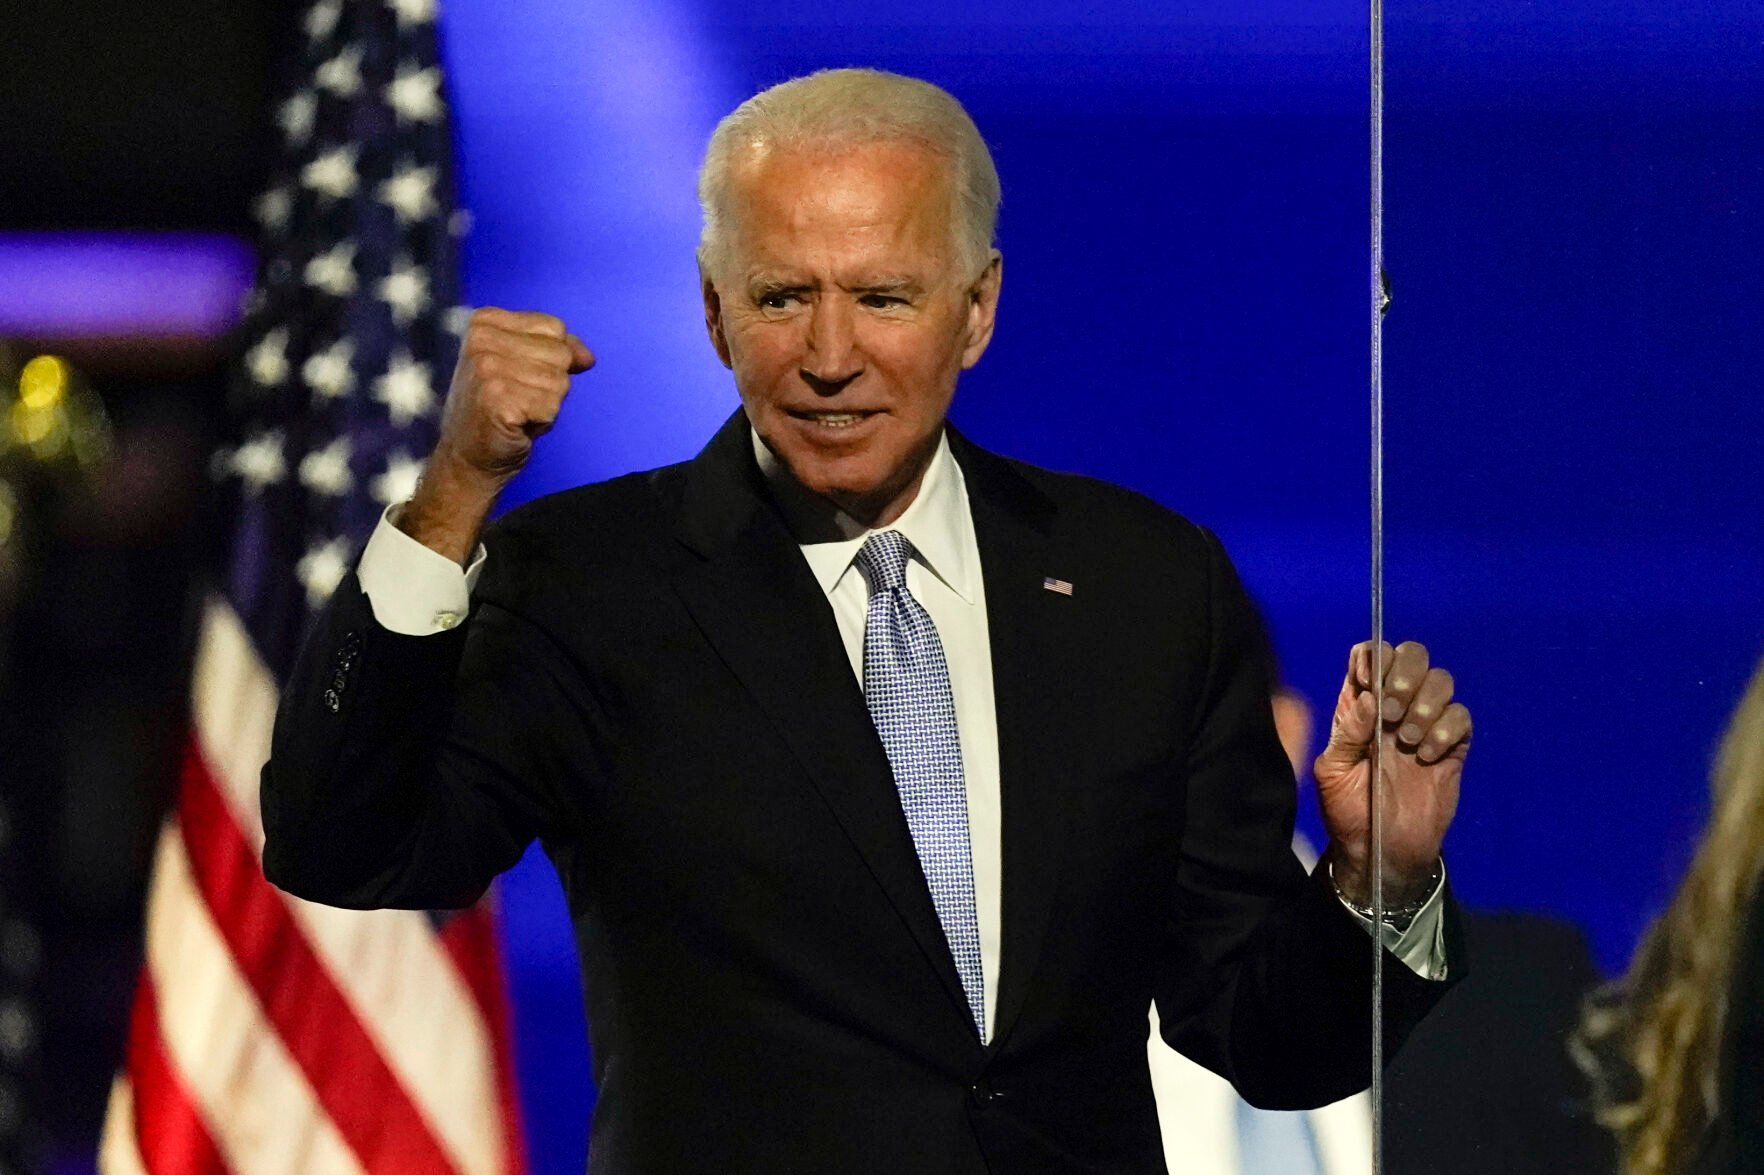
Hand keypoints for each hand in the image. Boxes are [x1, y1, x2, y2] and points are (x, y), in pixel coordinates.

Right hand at [399, 308, 593, 562]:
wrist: (467, 457)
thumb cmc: (498, 409)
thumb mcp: (523, 367)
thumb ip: (557, 350)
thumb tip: (588, 357)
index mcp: (485, 322)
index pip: (554, 327)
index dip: (552, 359)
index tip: (520, 377)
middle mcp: (481, 340)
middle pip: (560, 353)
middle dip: (550, 383)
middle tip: (518, 399)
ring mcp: (486, 369)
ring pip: (560, 381)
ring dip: (546, 404)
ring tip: (517, 412)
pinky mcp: (497, 399)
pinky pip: (552, 406)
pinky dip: (542, 422)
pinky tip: (516, 426)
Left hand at [1313, 641, 1469, 906]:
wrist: (1381, 850)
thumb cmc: (1348, 809)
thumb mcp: (1331, 771)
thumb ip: (1347, 732)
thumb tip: (1370, 698)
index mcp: (1359, 705)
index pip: (1370, 654)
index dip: (1374, 657)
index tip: (1371, 682)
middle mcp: (1394, 706)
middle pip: (1412, 656)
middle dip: (1406, 674)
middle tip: (1391, 710)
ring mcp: (1425, 724)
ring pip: (1441, 681)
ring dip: (1426, 704)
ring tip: (1406, 741)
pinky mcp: (1451, 747)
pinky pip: (1461, 717)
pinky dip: (1446, 730)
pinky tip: (1427, 756)